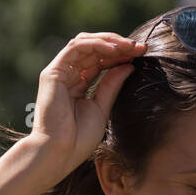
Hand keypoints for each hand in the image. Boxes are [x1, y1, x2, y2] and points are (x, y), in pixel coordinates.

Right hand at [30, 31, 145, 172]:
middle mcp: (68, 75)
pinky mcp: (53, 72)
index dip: (121, 55)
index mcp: (79, 84)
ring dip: (109, 41)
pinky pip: (76, 48)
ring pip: (85, 43)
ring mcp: (59, 72)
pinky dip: (95, 45)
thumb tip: (129, 65)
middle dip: (118, 45)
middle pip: (94, 49)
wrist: (60, 152)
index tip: (142, 54)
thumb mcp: (102, 108)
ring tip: (130, 46)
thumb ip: (112, 85)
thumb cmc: (78, 139)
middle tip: (141, 47)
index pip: (100, 60)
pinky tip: (114, 50)